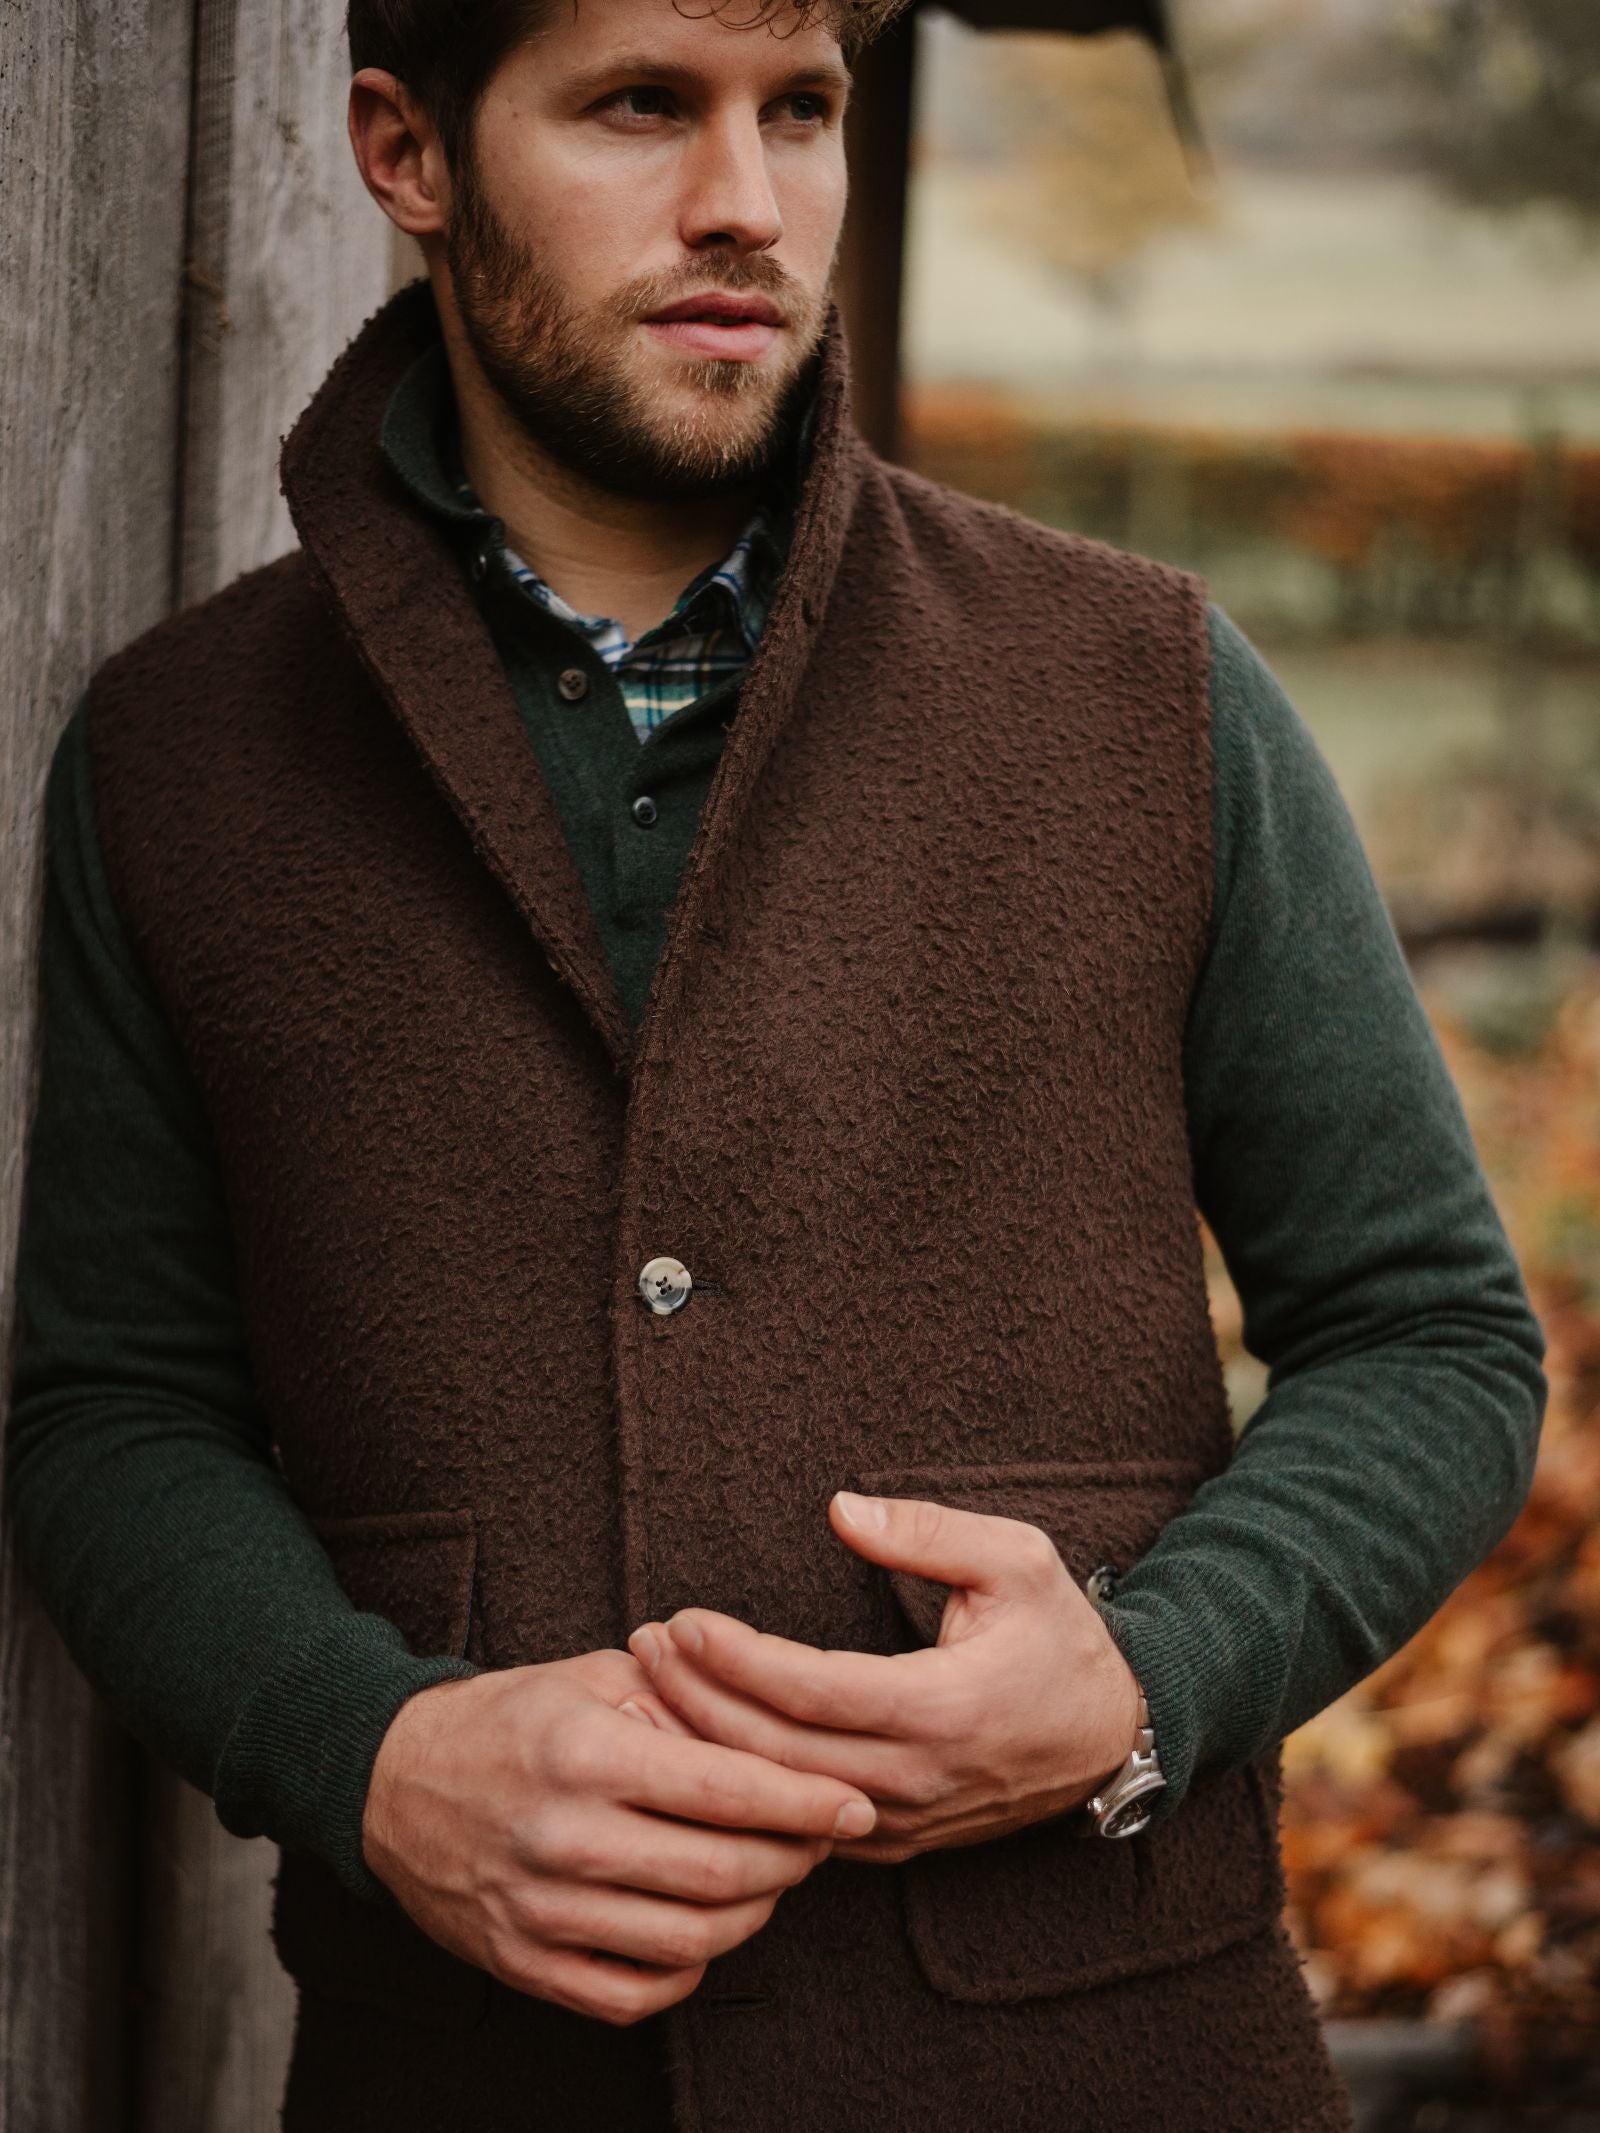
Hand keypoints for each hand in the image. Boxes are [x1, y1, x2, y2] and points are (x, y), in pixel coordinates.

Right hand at [361, 1648, 878, 2024]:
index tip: (855, 1805)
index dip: (807, 1803)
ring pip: (689, 1941)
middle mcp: (564, 1837)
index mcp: (586, 1753)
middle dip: (795, 1861)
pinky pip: (632, 1994)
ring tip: (772, 1878)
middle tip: (823, 1841)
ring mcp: (540, 1910)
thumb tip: (779, 1725)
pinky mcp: (522, 1963)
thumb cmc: (509, 1718)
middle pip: (722, 1873)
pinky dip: (688, 1972)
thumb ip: (683, 1698)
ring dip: (753, 1915)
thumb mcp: (593, 1676)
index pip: (728, 1790)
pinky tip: (704, 1928)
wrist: (389, 1780)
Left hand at [626, 1491, 1142, 1865]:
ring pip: (780, 1798)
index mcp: (945, 1709)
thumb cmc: (1061, 1637)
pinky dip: (742, 1785)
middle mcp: (917, 1778)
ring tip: (651, 1692)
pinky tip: (697, 1744)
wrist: (1114, 1734)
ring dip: (708, 1748)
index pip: (812, 1691)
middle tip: (642, 1649)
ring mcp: (902, 1821)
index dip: (738, 1660)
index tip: (683, 1620)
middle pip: (778, 1753)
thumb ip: (927, 1532)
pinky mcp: (892, 1842)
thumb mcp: (1017, 1559)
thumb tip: (841, 1510)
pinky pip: (801, 1823)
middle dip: (699, 1701)